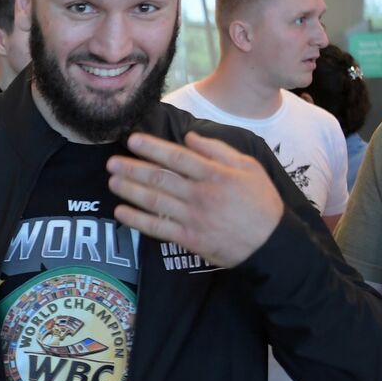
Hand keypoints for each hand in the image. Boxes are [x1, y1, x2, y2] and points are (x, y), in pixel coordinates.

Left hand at [107, 131, 283, 267]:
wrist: (270, 243)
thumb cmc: (260, 202)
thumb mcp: (248, 167)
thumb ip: (218, 150)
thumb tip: (189, 137)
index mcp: (215, 174)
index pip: (177, 157)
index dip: (152, 148)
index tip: (132, 140)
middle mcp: (200, 195)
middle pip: (160, 178)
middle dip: (133, 169)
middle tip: (112, 162)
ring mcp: (193, 218)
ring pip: (155, 201)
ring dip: (130, 190)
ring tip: (112, 180)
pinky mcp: (189, 239)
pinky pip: (158, 227)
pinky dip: (137, 220)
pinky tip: (121, 212)